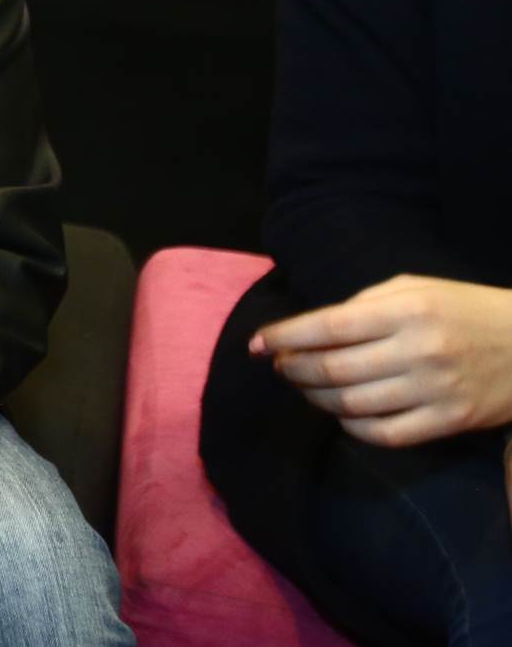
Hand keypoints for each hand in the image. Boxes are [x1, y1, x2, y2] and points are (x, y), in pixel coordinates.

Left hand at [254, 275, 511, 446]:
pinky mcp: (450, 421)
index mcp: (407, 311)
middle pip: (333, 370)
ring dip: (315, 398)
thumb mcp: (416, 288)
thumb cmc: (466, 309)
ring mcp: (436, 390)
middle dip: (292, 369)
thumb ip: (365, 305)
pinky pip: (385, 435)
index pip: (328, 327)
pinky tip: (341, 413)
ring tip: (304, 387)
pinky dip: (352, 427)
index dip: (283, 337)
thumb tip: (313, 328)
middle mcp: (418, 351)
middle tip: (279, 366)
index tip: (256, 344)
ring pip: (352, 405)